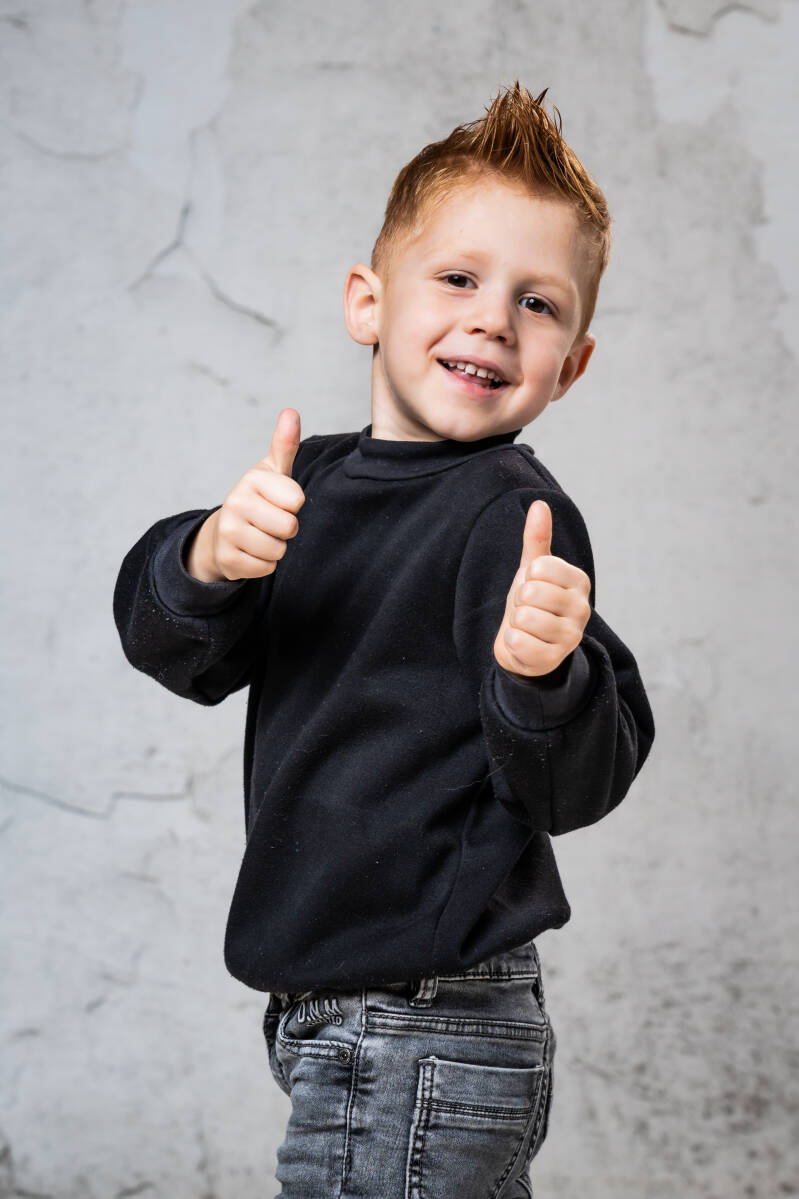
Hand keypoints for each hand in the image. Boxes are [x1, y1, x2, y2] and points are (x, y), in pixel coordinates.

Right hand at [190, 408, 305, 581]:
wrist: (223, 533)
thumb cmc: (258, 498)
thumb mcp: (272, 471)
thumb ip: (284, 444)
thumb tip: (291, 412)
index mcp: (251, 480)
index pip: (297, 501)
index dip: (293, 505)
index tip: (278, 501)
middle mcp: (235, 503)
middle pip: (289, 528)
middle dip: (286, 529)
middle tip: (270, 521)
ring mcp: (229, 533)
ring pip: (278, 550)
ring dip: (276, 547)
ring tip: (261, 536)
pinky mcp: (228, 560)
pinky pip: (266, 568)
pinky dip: (264, 564)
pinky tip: (251, 551)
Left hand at [493, 499, 590, 678]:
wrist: (527, 645)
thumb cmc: (533, 602)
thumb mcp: (532, 570)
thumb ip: (537, 539)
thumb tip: (539, 504)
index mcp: (579, 581)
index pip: (540, 566)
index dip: (526, 577)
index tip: (533, 586)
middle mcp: (582, 608)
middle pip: (531, 592)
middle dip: (519, 601)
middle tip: (528, 609)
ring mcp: (571, 637)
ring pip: (524, 617)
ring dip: (516, 623)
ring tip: (527, 626)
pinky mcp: (554, 660)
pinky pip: (518, 642)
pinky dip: (512, 642)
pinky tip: (524, 643)